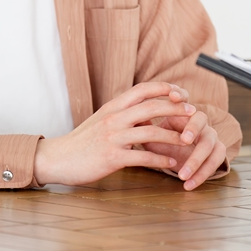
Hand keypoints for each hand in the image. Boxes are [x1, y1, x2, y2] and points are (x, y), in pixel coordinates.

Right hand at [33, 82, 193, 185]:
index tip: (181, 93)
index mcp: (113, 106)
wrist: (57, 158)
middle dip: (175, 108)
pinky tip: (170, 162)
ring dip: (173, 136)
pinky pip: (142, 156)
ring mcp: (113, 137)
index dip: (164, 88)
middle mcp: (114, 118)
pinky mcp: (112, 157)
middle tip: (193, 113)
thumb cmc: (82, 140)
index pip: (142, 89)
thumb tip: (147, 110)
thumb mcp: (102, 119)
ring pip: (151, 131)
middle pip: (151, 106)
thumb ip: (123, 112)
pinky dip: (160, 159)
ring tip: (187, 140)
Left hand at [142, 86, 226, 190]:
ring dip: (197, 160)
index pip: (185, 99)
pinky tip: (189, 185)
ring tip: (182, 175)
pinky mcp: (216, 152)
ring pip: (210, 144)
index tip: (172, 96)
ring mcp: (210, 136)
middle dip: (193, 128)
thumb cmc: (162, 143)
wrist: (179, 159)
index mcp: (183, 113)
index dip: (181, 95)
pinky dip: (203, 174)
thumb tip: (123, 118)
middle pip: (201, 119)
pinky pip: (216, 161)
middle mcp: (200, 122)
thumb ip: (142, 127)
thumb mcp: (150, 135)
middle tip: (184, 139)